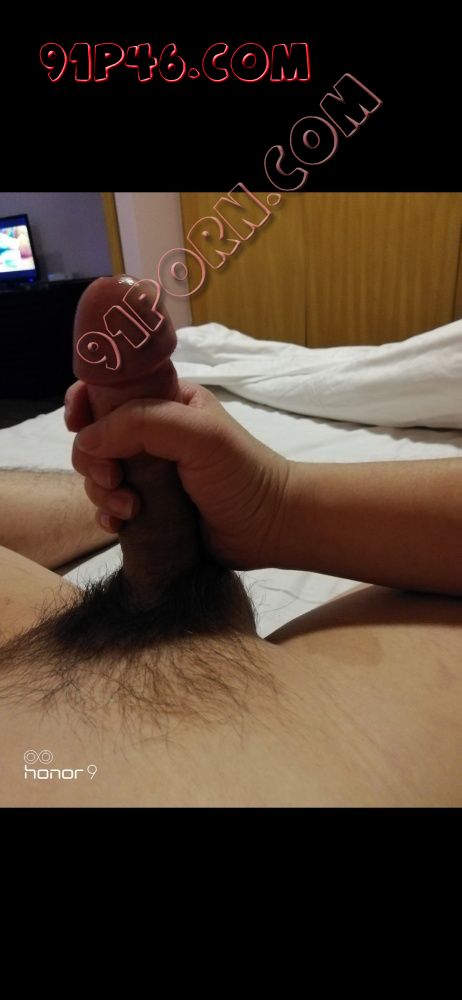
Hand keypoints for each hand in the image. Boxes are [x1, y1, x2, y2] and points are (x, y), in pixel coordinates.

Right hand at [65, 380, 289, 569]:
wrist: (271, 527)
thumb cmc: (242, 472)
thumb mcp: (197, 433)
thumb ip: (141, 424)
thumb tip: (86, 439)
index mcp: (165, 403)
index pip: (109, 392)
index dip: (84, 405)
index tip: (76, 425)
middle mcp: (152, 435)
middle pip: (95, 439)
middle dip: (94, 460)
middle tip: (114, 479)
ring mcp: (148, 474)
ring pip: (99, 476)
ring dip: (103, 493)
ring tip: (131, 509)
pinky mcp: (148, 510)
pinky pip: (110, 509)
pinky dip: (108, 517)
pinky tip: (121, 526)